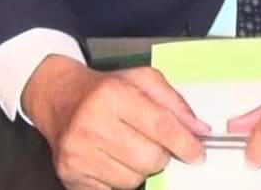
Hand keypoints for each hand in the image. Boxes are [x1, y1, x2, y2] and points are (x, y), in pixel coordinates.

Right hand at [21, 55, 209, 189]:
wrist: (60, 98)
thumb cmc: (107, 88)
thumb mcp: (142, 80)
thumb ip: (174, 102)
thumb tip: (200, 130)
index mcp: (114, 94)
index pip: (160, 126)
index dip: (184, 143)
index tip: (198, 153)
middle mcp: (92, 123)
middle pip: (149, 158)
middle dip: (161, 155)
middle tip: (157, 145)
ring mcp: (78, 153)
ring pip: (131, 180)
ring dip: (140, 169)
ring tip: (131, 149)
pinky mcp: (69, 175)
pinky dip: (120, 179)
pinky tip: (114, 160)